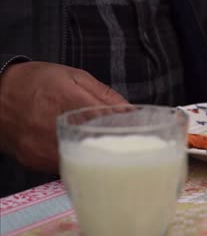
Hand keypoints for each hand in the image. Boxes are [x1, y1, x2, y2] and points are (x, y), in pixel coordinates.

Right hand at [0, 62, 127, 172]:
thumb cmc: (36, 82)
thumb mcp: (73, 76)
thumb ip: (103, 93)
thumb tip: (129, 110)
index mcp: (66, 98)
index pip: (105, 117)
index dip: (124, 125)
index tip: (135, 128)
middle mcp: (53, 125)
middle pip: (95, 143)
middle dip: (114, 144)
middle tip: (124, 141)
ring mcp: (42, 146)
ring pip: (82, 160)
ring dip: (96, 155)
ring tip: (103, 146)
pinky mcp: (35, 160)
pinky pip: (64, 165)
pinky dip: (78, 160)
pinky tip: (82, 151)